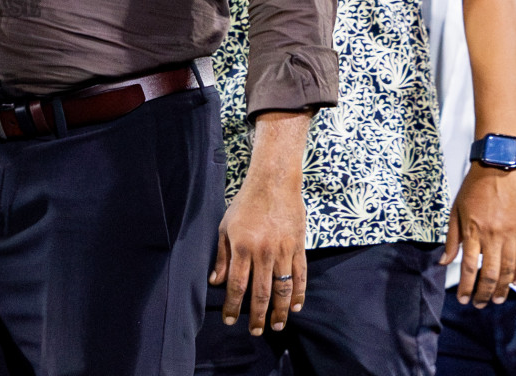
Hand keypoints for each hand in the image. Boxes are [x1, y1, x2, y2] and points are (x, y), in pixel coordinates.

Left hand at [211, 174, 306, 336]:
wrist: (273, 183)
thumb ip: (222, 256)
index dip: (233, 305)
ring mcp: (283, 251)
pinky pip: (300, 276)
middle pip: (261, 292)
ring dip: (279, 311)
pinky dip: (299, 294)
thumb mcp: (225, 227)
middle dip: (258, 316)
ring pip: (283, 289)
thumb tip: (215, 282)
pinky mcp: (298, 247)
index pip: (237, 284)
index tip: (230, 320)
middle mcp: (263, 252)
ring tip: (276, 325)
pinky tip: (294, 307)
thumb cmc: (245, 204)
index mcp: (242, 247)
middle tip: (256, 332)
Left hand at [443, 165, 515, 306]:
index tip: (463, 299)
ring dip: (503, 288)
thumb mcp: (455, 211)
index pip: (468, 267)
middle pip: (490, 273)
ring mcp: (510, 234)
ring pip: (508, 269)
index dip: (466, 286)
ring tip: (497, 300)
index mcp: (473, 230)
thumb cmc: (473, 188)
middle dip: (485, 293)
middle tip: (480, 305)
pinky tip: (515, 282)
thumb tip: (444, 263)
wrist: (498, 167)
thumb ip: (451, 239)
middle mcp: (492, 235)